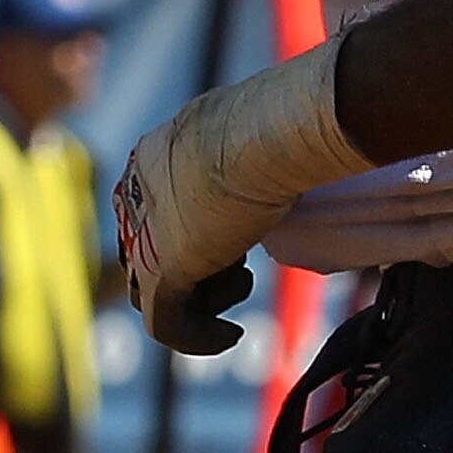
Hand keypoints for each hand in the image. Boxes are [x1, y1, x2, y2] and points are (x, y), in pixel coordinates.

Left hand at [112, 42, 363, 355]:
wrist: (267, 134)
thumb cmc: (280, 121)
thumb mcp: (262, 129)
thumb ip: (261, 143)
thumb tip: (314, 115)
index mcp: (156, 155)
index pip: (159, 208)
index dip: (197, 233)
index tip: (236, 242)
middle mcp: (138, 194)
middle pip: (151, 249)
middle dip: (195, 266)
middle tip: (240, 266)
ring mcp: (144, 235)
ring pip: (157, 288)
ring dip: (204, 295)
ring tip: (244, 277)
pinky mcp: (161, 272)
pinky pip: (165, 323)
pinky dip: (198, 337)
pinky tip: (231, 335)